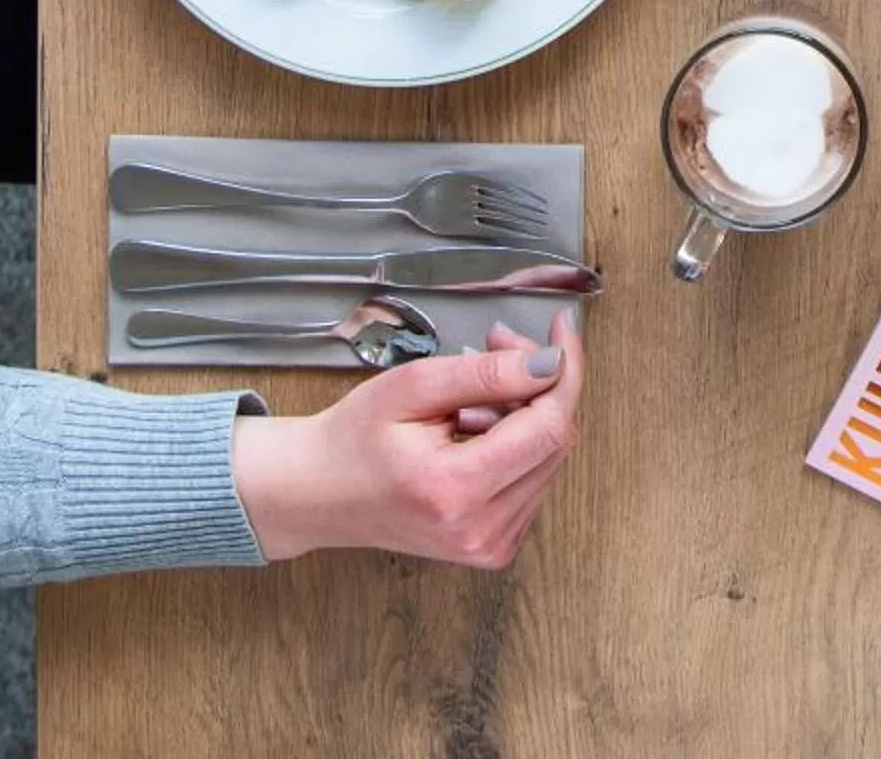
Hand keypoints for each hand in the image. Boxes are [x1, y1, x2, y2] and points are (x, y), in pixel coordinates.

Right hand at [231, 310, 584, 567]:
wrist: (316, 494)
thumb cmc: (352, 439)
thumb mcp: (412, 387)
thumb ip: (486, 374)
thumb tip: (551, 364)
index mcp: (455, 491)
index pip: (547, 427)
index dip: (564, 373)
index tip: (559, 332)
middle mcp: (479, 531)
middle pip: (554, 443)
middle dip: (540, 385)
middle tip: (500, 346)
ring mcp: (488, 547)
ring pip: (548, 461)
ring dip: (528, 413)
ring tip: (474, 392)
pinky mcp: (492, 548)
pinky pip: (531, 482)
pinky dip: (517, 445)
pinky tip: (477, 427)